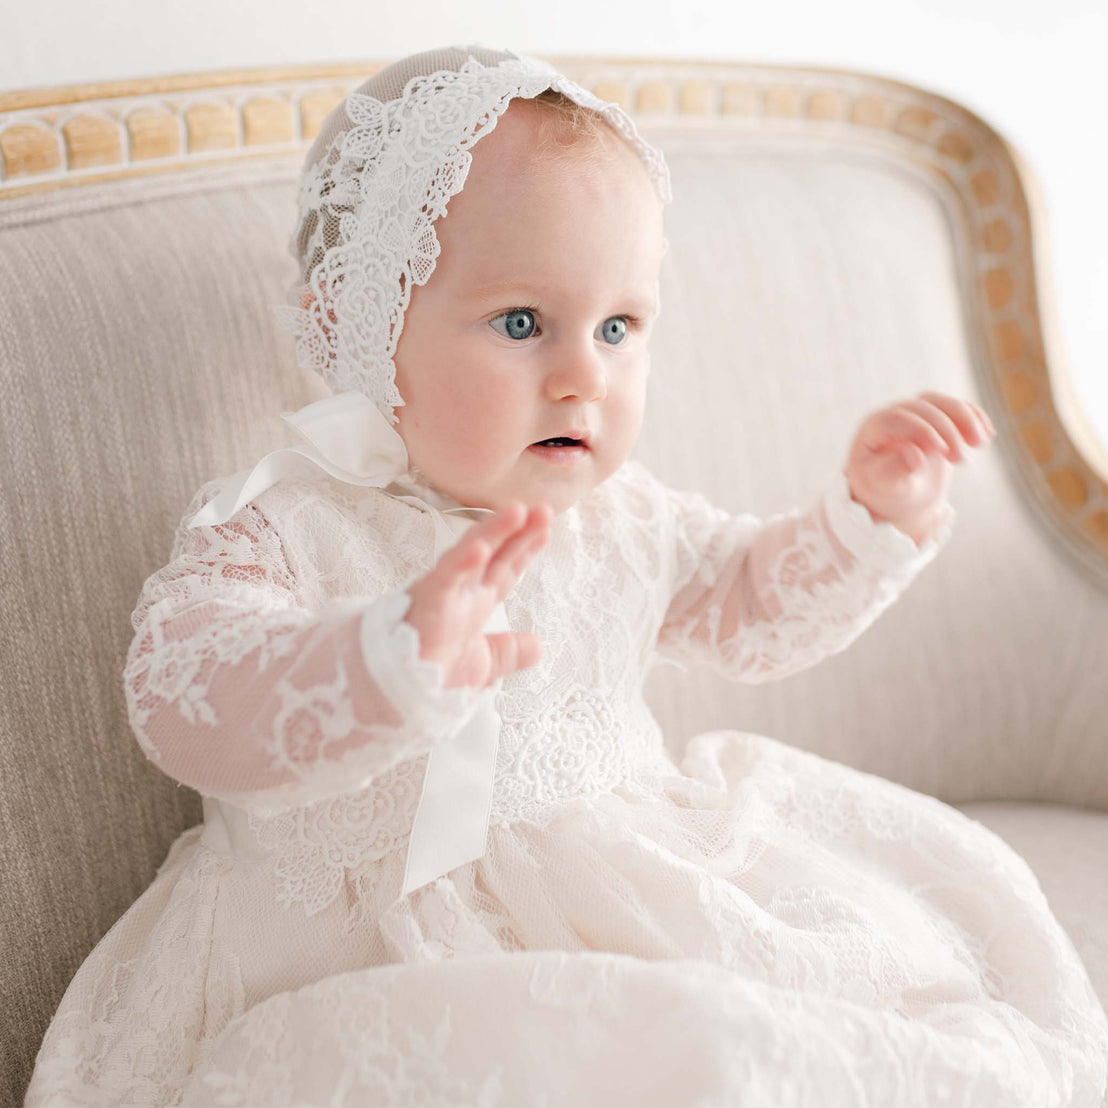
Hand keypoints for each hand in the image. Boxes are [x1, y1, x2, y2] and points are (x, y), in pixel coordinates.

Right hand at [403, 501, 553, 688]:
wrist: (400, 697)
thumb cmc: (432, 678)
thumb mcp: (484, 665)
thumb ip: (510, 652)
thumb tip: (539, 645)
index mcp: (474, 604)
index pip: (505, 569)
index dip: (524, 548)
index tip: (546, 527)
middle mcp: (460, 593)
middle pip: (494, 553)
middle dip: (518, 531)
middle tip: (544, 509)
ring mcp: (442, 594)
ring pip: (469, 554)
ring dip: (493, 531)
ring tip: (517, 511)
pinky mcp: (425, 603)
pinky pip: (445, 578)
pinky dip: (462, 563)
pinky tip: (480, 548)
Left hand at [844, 391, 996, 543]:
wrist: (900, 497)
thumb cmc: (886, 492)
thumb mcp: (885, 488)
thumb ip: (893, 471)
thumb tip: (914, 453)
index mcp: (873, 430)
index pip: (897, 419)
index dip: (920, 430)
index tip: (940, 450)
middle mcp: (893, 416)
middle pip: (923, 409)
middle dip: (946, 430)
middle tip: (962, 459)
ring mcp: (916, 415)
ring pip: (941, 403)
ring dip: (965, 419)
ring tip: (980, 444)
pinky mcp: (936, 418)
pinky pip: (955, 408)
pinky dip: (974, 416)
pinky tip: (988, 433)